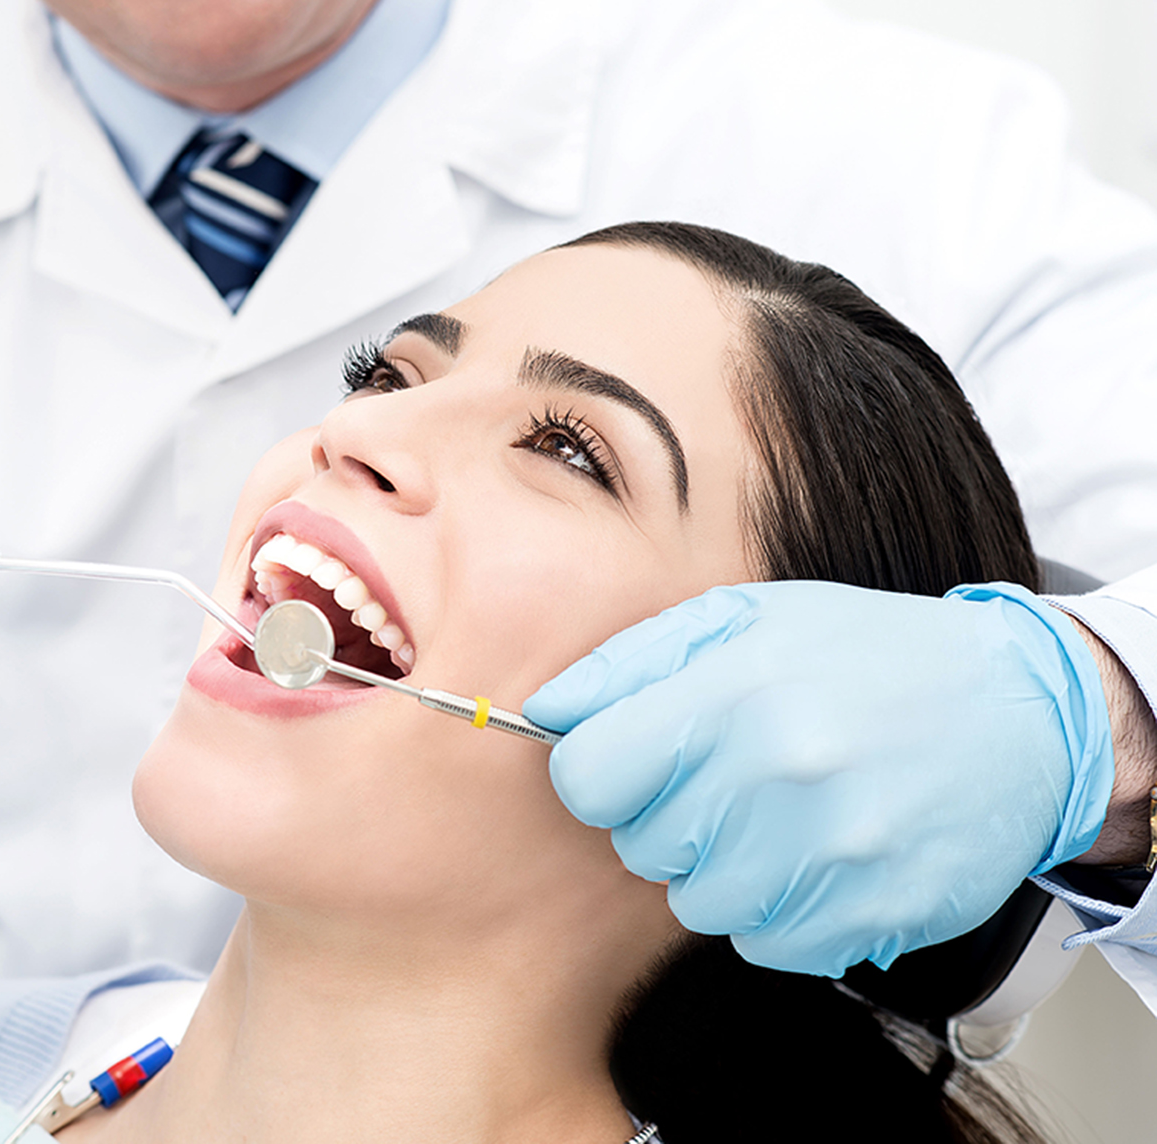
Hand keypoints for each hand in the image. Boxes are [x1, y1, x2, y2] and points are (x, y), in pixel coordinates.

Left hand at [523, 581, 1113, 976]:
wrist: (1018, 713)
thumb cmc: (862, 655)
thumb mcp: (742, 618)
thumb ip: (628, 665)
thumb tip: (542, 713)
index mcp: (735, 692)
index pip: (585, 776)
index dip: (599, 771)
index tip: (633, 759)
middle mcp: (781, 775)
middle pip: (637, 844)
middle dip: (665, 813)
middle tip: (728, 774)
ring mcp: (831, 854)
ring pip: (695, 901)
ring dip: (719, 866)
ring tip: (775, 810)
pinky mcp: (869, 915)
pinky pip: (763, 943)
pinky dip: (777, 910)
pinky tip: (817, 852)